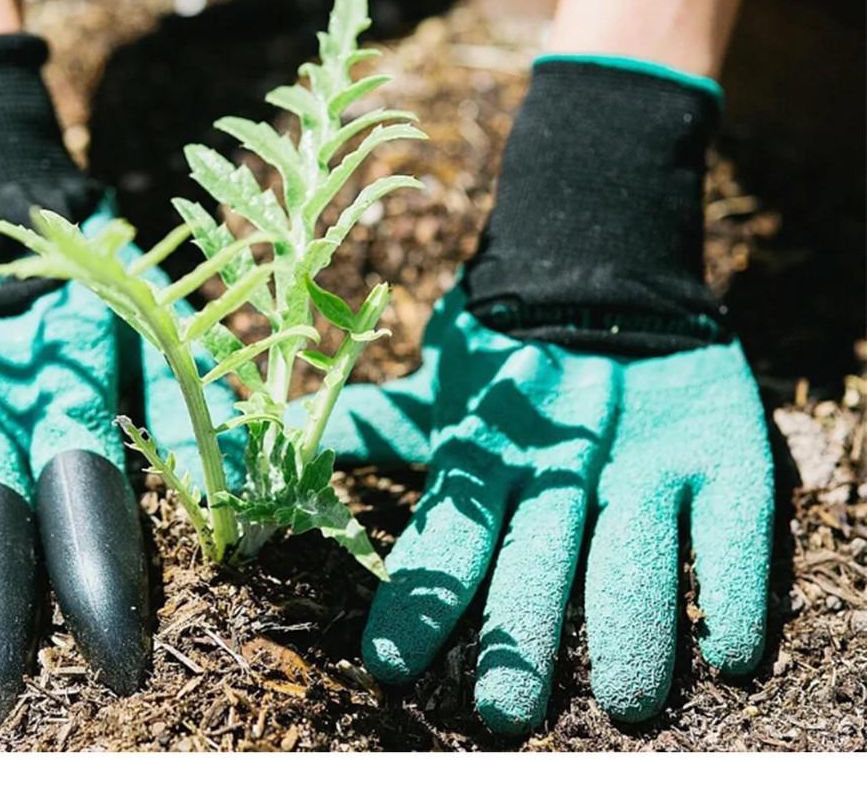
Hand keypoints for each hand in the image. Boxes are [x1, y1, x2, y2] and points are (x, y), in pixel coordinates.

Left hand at [315, 283, 772, 733]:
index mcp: (482, 452)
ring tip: (625, 700)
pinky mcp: (720, 450)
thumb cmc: (498, 351)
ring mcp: (643, 458)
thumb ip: (362, 428)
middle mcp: (559, 464)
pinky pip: (733, 521)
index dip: (417, 599)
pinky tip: (725, 650)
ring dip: (630, 626)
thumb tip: (241, 443)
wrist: (600, 260)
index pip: (444, 537)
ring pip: (634, 550)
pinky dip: (730, 583)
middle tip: (503, 713)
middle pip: (537, 560)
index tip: (390, 663)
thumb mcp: (430, 391)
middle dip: (518, 636)